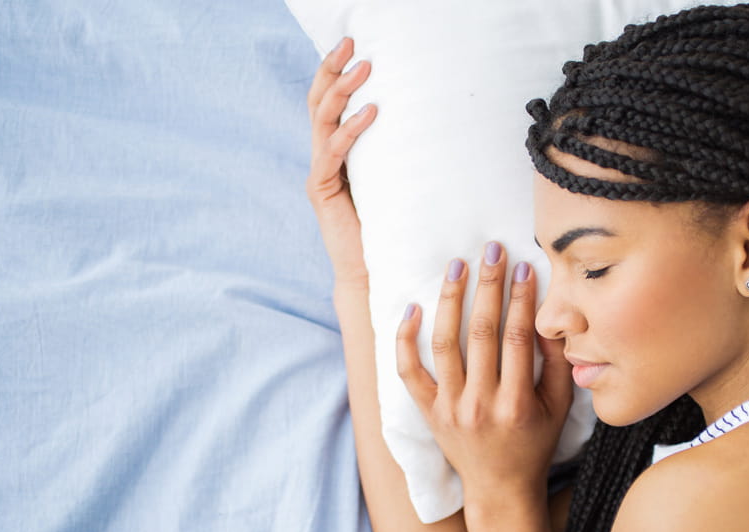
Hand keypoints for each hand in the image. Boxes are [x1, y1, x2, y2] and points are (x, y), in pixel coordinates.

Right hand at [306, 37, 376, 289]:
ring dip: (342, 91)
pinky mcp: (322, 192)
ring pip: (322, 121)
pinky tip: (371, 114)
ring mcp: (320, 173)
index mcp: (337, 152)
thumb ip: (397, 152)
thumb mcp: (396, 179)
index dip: (335, 71)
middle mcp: (324, 158)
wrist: (374, 271)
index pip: (329, 103)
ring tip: (363, 70)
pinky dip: (351, 131)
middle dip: (332, 70)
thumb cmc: (392, 226)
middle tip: (351, 44)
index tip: (352, 43)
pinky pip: (333, 154)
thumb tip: (430, 120)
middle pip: (318, 103)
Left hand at [396, 243, 573, 502]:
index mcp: (516, 404)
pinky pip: (409, 371)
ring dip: (450, 299)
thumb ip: (557, 365)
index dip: (521, 299)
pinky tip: (412, 307)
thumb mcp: (559, 408)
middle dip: (488, 285)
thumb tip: (549, 318)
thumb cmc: (534, 444)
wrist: (499, 489)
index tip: (524, 267)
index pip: (517, 338)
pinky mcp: (428, 411)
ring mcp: (449, 408)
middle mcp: (479, 404)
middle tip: (491, 250)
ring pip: (444, 343)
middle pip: (481, 333)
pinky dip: (406, 339)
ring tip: (456, 265)